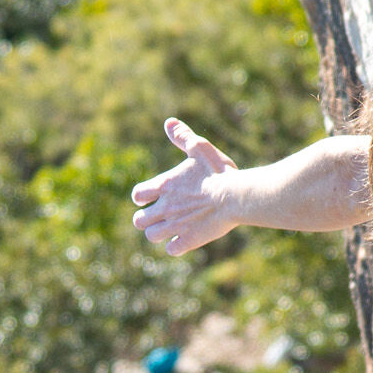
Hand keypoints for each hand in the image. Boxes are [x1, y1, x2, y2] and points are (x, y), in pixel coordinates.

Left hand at [131, 120, 239, 254]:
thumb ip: (182, 137)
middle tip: (159, 217)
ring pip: (152, 236)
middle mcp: (165, 207)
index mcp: (165, 186)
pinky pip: (172, 250)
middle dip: (146, 219)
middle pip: (139, 221)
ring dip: (158, 234)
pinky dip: (175, 246)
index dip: (141, 197)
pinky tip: (185, 240)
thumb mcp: (200, 148)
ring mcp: (176, 226)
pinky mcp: (189, 240)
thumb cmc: (218, 171)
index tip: (152, 197)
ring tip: (170, 230)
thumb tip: (169, 123)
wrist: (235, 196)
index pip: (137, 195)